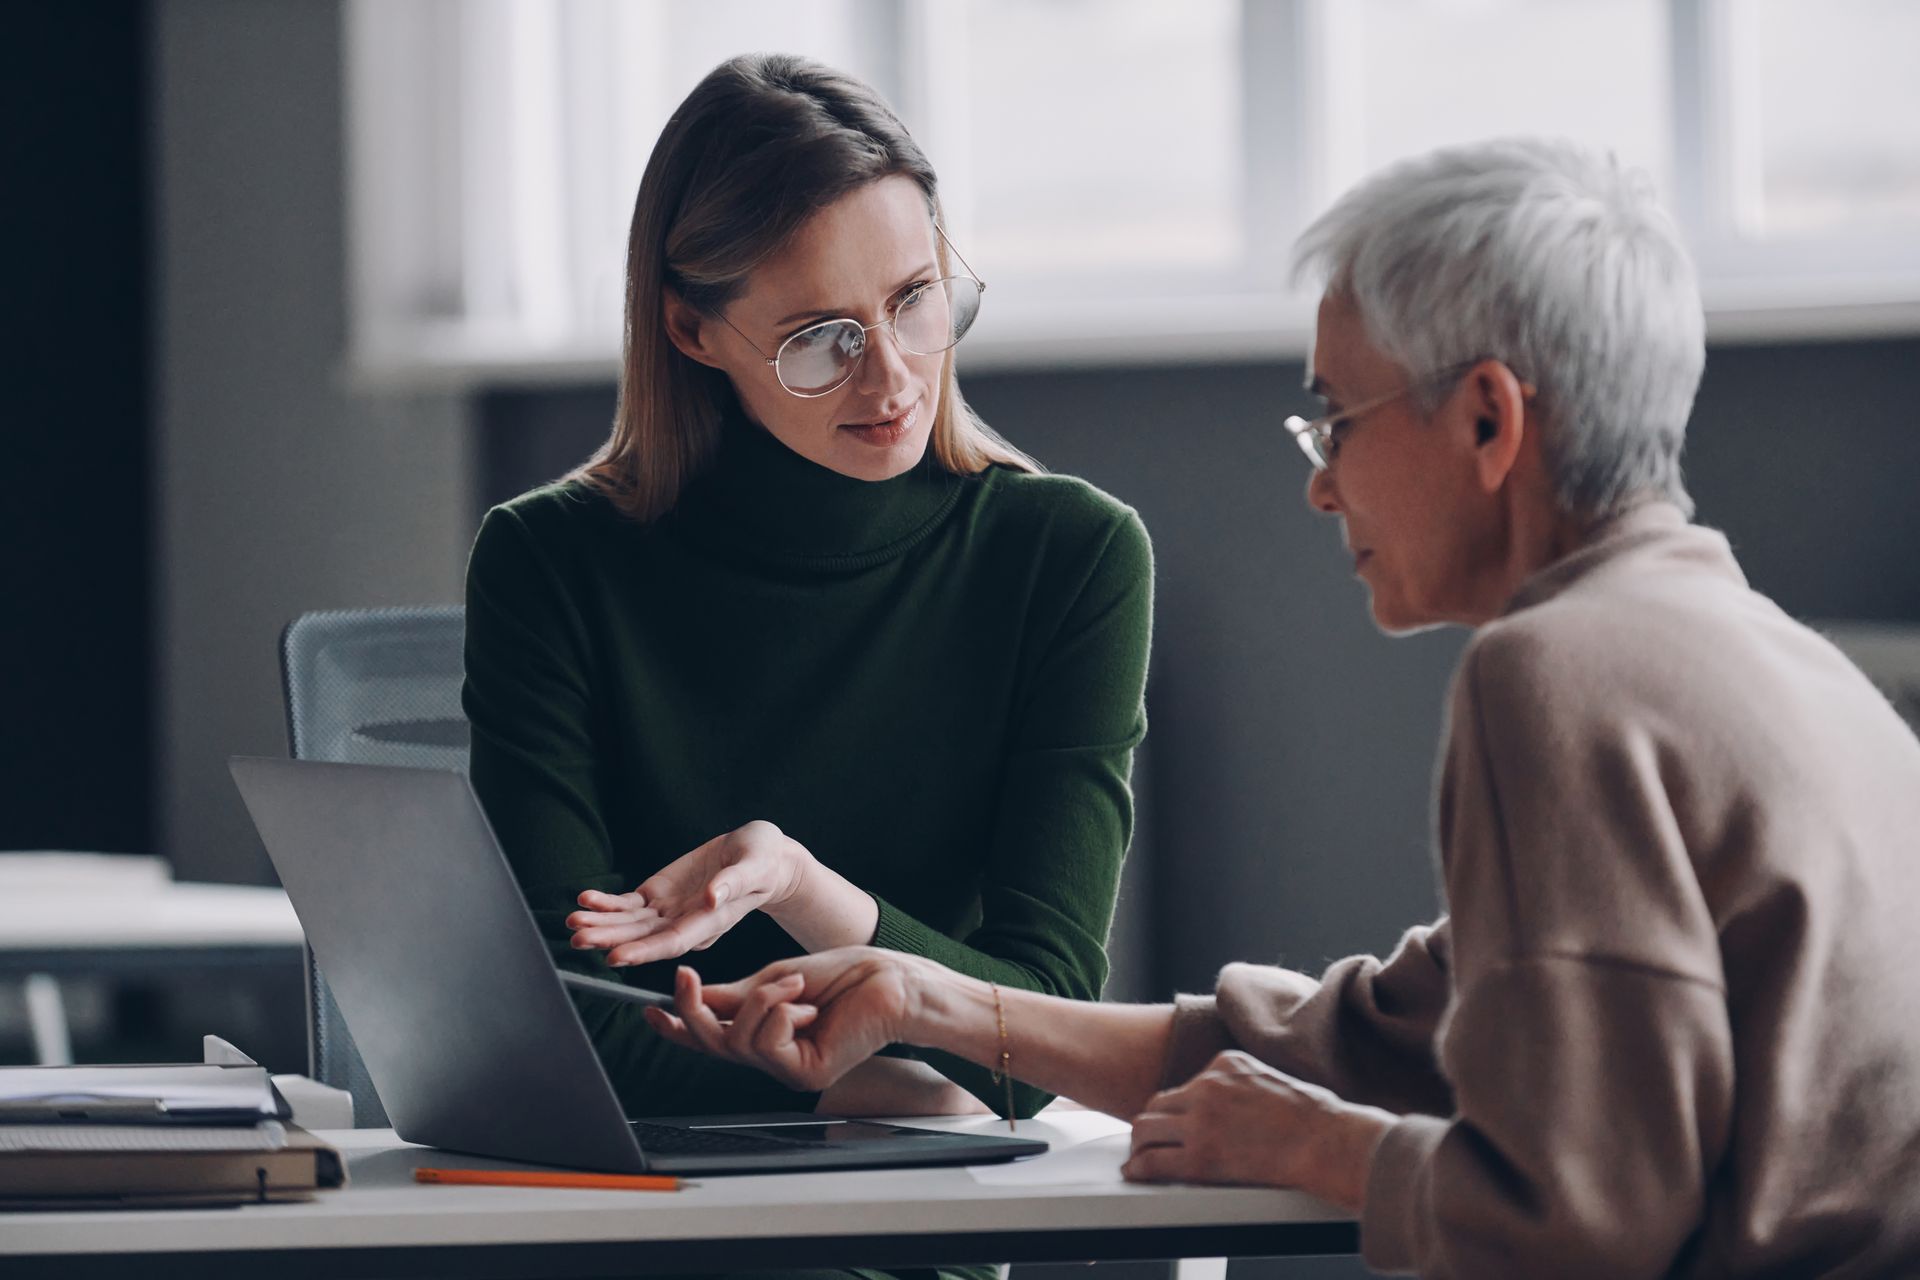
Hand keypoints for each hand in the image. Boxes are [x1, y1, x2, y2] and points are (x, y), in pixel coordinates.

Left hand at [566, 821, 806, 966]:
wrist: (760, 857)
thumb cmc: (763, 861)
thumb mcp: (755, 866)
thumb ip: (735, 883)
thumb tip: (713, 897)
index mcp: (709, 922)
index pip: (672, 942)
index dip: (643, 951)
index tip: (615, 957)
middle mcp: (685, 923)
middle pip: (642, 937)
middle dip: (610, 939)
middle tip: (579, 938)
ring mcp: (669, 911)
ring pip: (629, 924)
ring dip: (601, 924)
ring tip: (573, 921)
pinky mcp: (659, 895)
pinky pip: (628, 905)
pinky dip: (607, 904)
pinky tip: (586, 900)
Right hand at [642, 948, 922, 1092]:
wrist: (890, 982)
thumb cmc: (846, 977)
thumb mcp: (775, 978)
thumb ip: (734, 994)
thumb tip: (693, 995)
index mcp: (765, 1031)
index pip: (711, 1036)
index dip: (677, 1028)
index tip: (648, 1011)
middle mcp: (773, 1055)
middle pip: (712, 1043)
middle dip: (693, 1010)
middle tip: (684, 978)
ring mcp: (788, 1069)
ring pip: (737, 1041)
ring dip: (760, 1001)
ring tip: (792, 984)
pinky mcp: (805, 1075)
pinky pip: (767, 1044)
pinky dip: (780, 1013)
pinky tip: (807, 1005)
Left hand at [1122, 1050, 1393, 1210]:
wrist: (1326, 1141)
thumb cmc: (1314, 1116)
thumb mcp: (1271, 1077)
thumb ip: (1242, 1083)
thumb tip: (1233, 1102)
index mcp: (1224, 1063)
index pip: (1186, 1083)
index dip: (1180, 1107)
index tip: (1177, 1120)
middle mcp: (1206, 1087)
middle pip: (1157, 1103)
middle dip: (1154, 1122)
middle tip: (1151, 1139)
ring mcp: (1200, 1122)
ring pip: (1145, 1127)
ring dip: (1141, 1142)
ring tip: (1140, 1155)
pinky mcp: (1200, 1157)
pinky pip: (1153, 1161)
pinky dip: (1138, 1167)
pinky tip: (1135, 1171)